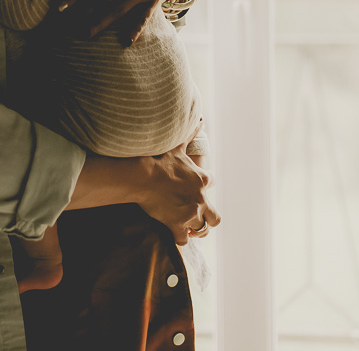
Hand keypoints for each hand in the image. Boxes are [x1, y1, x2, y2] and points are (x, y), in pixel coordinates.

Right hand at [67, 145, 220, 246]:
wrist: (144, 176)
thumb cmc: (160, 160)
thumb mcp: (177, 146)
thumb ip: (189, 134)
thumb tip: (200, 118)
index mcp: (202, 179)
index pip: (211, 183)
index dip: (204, 185)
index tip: (195, 186)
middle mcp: (201, 199)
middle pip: (215, 216)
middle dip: (208, 216)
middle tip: (197, 214)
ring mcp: (190, 214)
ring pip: (202, 229)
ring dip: (196, 228)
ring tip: (188, 227)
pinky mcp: (178, 226)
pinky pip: (184, 239)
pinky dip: (180, 238)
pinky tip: (174, 234)